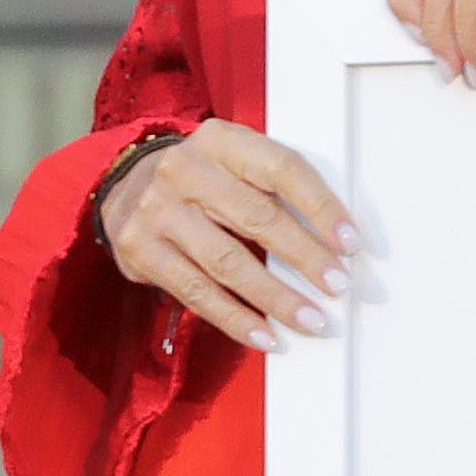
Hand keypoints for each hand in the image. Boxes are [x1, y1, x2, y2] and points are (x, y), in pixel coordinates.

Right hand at [97, 121, 347, 353]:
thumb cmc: (204, 177)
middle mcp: (184, 170)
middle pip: (257, 218)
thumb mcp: (235, 161)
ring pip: (227, 262)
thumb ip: (275, 186)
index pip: (282, 169)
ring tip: (311, 320)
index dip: (321, 207)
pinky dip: (235, 319)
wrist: (125, 182)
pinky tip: (266, 336)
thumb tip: (336, 240)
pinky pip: (196, 292)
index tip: (351, 242)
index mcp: (220, 140)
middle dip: (305, 256)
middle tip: (338, 286)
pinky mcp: (140, 250)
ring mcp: (157, 211)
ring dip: (275, 298)